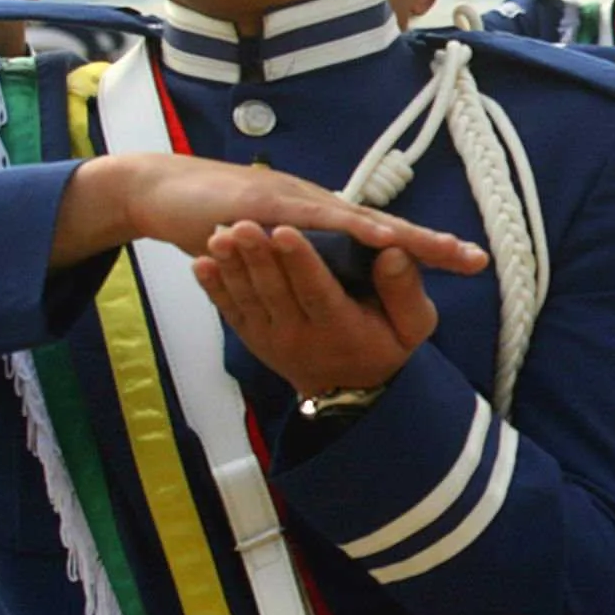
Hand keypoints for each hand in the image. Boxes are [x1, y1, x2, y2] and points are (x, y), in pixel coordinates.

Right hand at [55, 152, 484, 273]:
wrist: (166, 193)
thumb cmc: (223, 220)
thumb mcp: (273, 246)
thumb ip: (305, 259)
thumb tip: (337, 279)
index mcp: (326, 222)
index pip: (384, 239)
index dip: (426, 251)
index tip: (471, 264)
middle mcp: (321, 207)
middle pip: (387, 227)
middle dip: (432, 245)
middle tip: (475, 259)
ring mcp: (298, 202)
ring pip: (362, 221)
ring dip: (404, 237)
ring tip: (446, 251)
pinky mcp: (269, 203)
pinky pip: (315, 218)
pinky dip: (347, 228)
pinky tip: (375, 237)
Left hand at [194, 222, 472, 394]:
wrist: (347, 390)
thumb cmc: (382, 346)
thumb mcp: (413, 325)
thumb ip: (405, 290)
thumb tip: (394, 252)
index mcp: (342, 327)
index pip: (318, 291)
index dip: (301, 261)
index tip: (285, 231)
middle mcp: (302, 334)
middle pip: (275, 290)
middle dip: (258, 256)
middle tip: (242, 223)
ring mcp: (271, 336)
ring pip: (248, 297)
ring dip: (231, 267)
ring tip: (217, 235)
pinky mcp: (253, 335)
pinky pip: (231, 311)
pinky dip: (214, 288)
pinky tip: (201, 264)